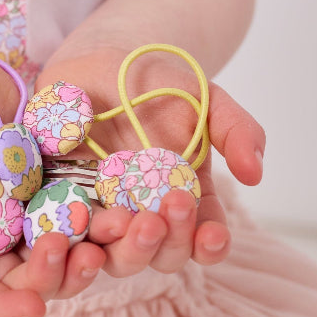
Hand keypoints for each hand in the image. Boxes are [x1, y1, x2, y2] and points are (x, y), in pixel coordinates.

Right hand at [0, 35, 104, 316]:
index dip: (3, 308)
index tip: (35, 306)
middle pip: (30, 278)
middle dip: (61, 274)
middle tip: (88, 254)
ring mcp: (26, 211)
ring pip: (66, 249)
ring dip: (95, 247)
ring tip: (119, 225)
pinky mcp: (54, 184)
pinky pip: (83, 207)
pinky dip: (105, 211)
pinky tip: (128, 203)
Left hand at [34, 44, 264, 277]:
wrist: (100, 60)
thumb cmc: (158, 84)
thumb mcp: (205, 99)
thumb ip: (235, 130)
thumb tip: (255, 173)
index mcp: (185, 198)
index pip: (204, 237)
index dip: (210, 243)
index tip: (212, 234)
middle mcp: (146, 215)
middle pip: (162, 255)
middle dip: (168, 242)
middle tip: (165, 210)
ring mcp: (103, 214)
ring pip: (114, 255)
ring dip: (124, 247)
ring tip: (122, 221)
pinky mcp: (61, 205)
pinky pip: (65, 235)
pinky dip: (72, 240)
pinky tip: (75, 228)